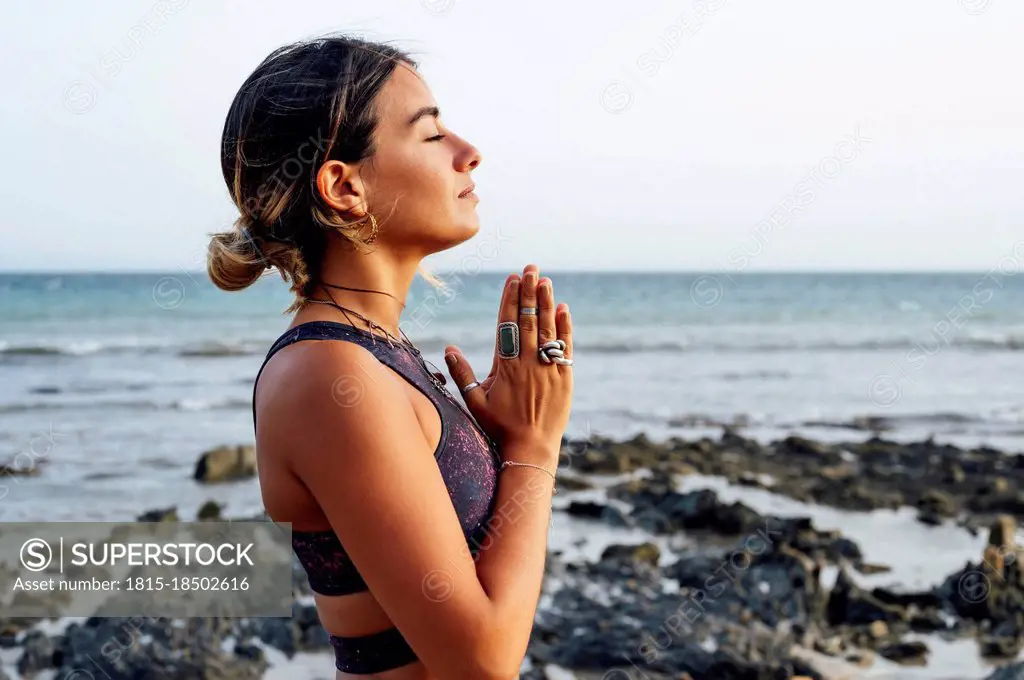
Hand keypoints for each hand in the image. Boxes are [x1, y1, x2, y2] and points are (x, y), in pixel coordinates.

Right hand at [444, 264, 572, 465]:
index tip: (512, 279)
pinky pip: (566, 347)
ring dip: (546, 303)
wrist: (531, 448)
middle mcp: (528, 362)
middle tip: (531, 268)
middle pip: (529, 320)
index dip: (510, 300)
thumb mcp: (474, 401)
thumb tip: (448, 347)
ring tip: (545, 280)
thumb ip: (461, 373)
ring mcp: (548, 368)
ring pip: (548, 329)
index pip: (508, 324)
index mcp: (506, 365)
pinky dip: (565, 327)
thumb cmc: (499, 426)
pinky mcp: (564, 377)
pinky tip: (563, 308)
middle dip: (529, 292)